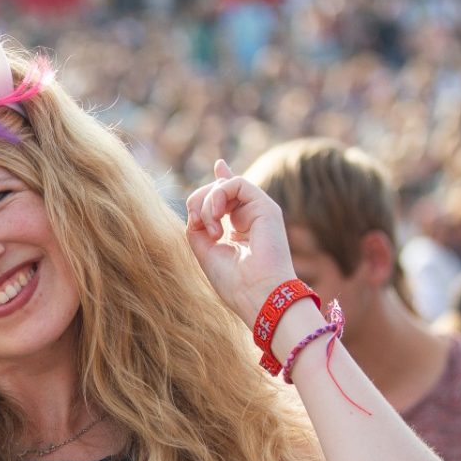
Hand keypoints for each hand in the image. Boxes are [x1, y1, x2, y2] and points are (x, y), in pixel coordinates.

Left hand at [185, 159, 298, 326]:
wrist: (258, 295)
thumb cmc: (234, 282)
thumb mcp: (205, 250)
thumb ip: (197, 226)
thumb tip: (195, 208)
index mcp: (239, 228)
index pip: (231, 196)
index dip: (222, 181)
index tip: (220, 165)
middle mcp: (250, 217)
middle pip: (218, 191)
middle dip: (198, 202)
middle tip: (199, 227)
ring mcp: (259, 211)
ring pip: (224, 186)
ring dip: (207, 203)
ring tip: (210, 229)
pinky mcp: (265, 207)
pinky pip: (237, 184)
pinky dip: (218, 196)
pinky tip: (216, 218)